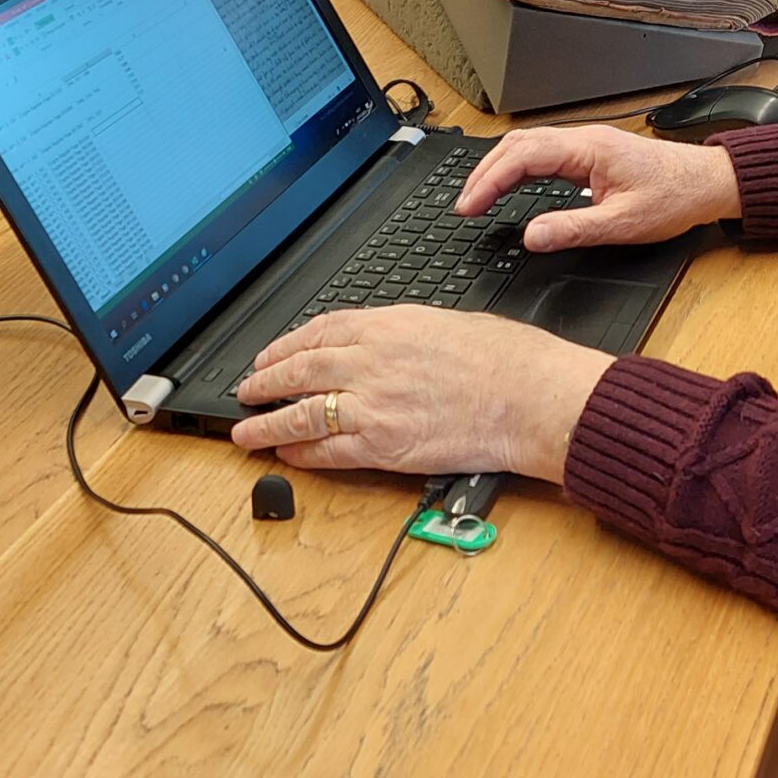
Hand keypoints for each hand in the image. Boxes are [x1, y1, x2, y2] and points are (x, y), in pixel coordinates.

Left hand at [232, 306, 609, 482]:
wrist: (531, 397)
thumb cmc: (506, 359)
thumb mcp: (446, 321)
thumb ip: (402, 333)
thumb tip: (380, 345)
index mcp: (387, 326)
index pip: (318, 332)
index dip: (284, 346)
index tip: (269, 355)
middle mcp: (371, 363)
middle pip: (298, 371)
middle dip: (264, 383)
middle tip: (247, 391)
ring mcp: (373, 407)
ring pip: (301, 416)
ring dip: (267, 426)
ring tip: (246, 432)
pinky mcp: (384, 447)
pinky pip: (328, 453)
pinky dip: (302, 456)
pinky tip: (288, 456)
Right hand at [454, 125, 739, 251]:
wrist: (706, 183)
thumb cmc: (674, 198)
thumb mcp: (623, 224)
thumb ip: (574, 229)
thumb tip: (531, 236)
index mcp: (588, 149)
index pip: (523, 157)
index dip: (489, 182)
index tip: (468, 207)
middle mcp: (583, 140)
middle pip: (518, 145)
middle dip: (484, 174)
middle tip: (463, 206)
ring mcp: (586, 145)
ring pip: (528, 147)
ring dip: (498, 169)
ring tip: (477, 198)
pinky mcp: (590, 154)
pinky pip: (543, 154)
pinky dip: (517, 170)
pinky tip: (508, 187)